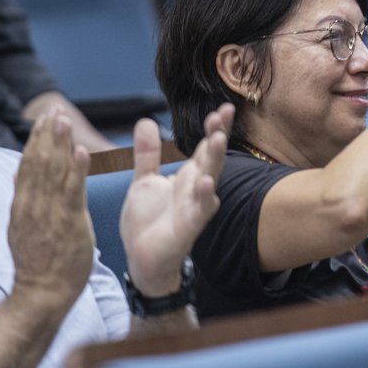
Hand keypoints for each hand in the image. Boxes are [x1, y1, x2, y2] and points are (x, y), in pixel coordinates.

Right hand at [8, 107, 93, 307]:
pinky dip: (76, 171)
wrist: (41, 293)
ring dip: (59, 144)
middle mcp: (33, 204)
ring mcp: (49, 213)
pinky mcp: (68, 223)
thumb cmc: (37, 261)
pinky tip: (81, 152)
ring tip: (64, 119)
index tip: (45, 117)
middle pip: (39, 162)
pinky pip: (72, 192)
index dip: (37, 139)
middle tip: (55, 108)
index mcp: (23, 203)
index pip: (28, 164)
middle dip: (48, 133)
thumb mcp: (22, 226)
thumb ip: (24, 198)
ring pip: (53, 172)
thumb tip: (18, 172)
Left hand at [120, 104, 233, 296]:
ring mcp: (194, 208)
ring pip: (210, 179)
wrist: (142, 260)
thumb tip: (146, 121)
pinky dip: (205, 198)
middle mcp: (195, 189)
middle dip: (219, 135)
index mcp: (187, 177)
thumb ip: (147, 154)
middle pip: (212, 157)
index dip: (214, 128)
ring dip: (215, 160)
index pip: (204, 147)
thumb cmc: (148, 221)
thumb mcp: (144, 181)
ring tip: (218, 138)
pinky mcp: (188, 228)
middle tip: (225, 112)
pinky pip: (200, 211)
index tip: (222, 108)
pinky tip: (207, 183)